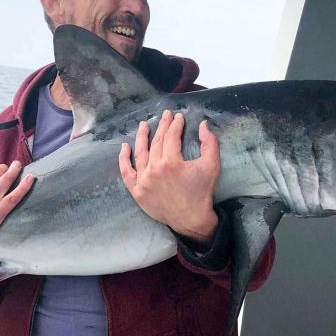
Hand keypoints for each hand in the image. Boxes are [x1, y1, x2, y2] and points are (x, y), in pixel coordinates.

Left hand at [118, 110, 220, 242]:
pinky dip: (124, 159)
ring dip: (142, 136)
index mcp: (171, 162)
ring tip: (144, 125)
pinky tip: (124, 147)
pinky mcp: (136, 191)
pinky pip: (126, 172)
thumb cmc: (202, 192)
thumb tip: (202, 124)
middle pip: (156, 142)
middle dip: (162, 126)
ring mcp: (143, 180)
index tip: (178, 117)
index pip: (171, 136)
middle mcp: (154, 169)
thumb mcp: (212, 166)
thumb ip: (210, 143)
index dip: (175, 125)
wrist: (191, 220)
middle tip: (165, 115)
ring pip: (140, 153)